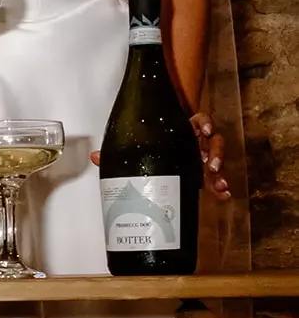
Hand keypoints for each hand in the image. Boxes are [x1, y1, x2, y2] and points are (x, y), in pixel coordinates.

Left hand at [90, 113, 229, 201]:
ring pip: (217, 159)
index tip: (204, 131)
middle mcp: (194, 144)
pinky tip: (223, 196)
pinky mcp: (202, 175)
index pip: (199, 121)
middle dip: (215, 153)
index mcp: (182, 131)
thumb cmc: (149, 148)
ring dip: (219, 171)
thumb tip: (95, 157)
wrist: (159, 159)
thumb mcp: (136, 150)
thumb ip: (119, 153)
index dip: (205, 123)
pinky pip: (218, 179)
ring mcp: (200, 159)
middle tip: (210, 166)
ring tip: (217, 183)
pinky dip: (222, 188)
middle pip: (213, 141)